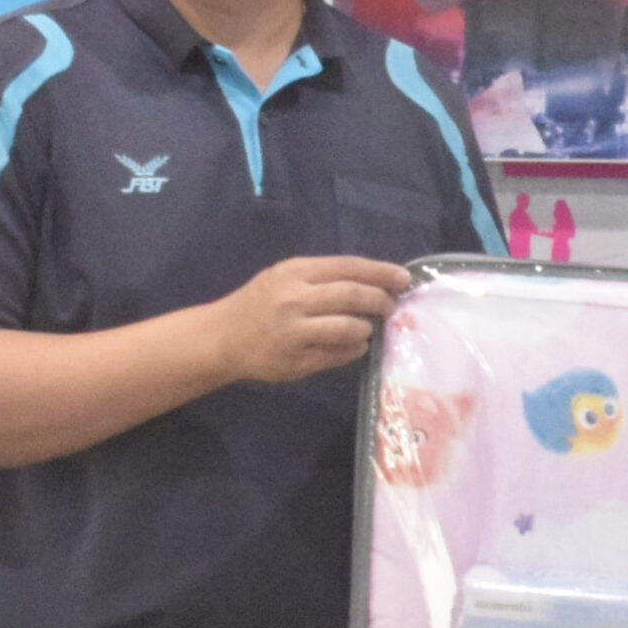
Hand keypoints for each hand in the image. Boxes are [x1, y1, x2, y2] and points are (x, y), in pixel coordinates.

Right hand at [207, 256, 409, 384]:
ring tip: (368, 328)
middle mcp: (295, 299)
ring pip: (349, 328)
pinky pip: (338, 355)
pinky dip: (354, 350)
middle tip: (391, 306)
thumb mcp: (285, 277)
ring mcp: (295, 332)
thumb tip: (373, 281)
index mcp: (295, 272)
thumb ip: (323, 278)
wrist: (222, 337)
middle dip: (380, 300)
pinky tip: (355, 346)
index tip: (404, 278)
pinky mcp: (296, 360)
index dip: (381, 272)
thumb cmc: (259, 303)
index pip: (348, 267)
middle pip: (353, 296)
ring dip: (367, 328)